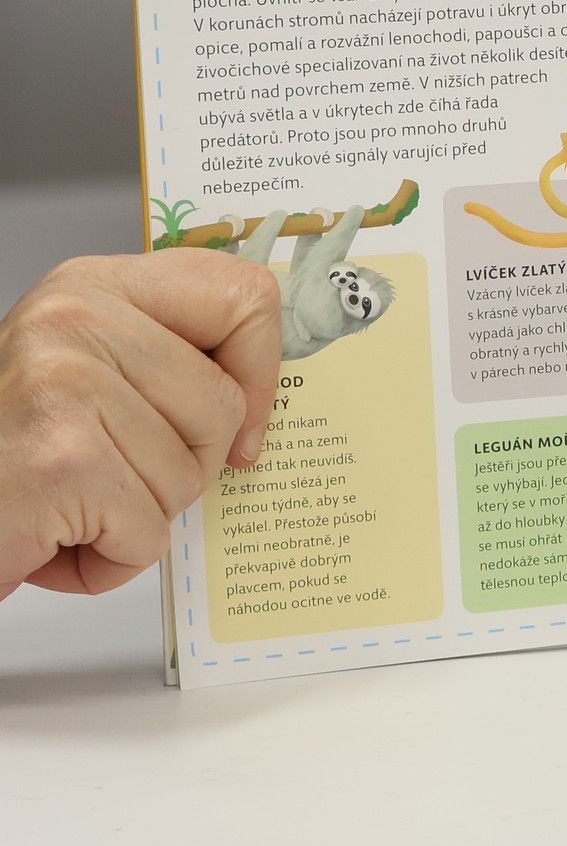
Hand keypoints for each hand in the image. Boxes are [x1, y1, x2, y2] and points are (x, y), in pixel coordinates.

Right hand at [0, 254, 280, 599]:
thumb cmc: (11, 456)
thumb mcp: (87, 374)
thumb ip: (168, 363)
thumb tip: (263, 397)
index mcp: (94, 286)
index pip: (243, 295)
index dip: (259, 371)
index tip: (240, 420)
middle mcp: (76, 319)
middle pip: (224, 404)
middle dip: (185, 465)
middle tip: (110, 474)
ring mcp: (66, 384)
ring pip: (192, 473)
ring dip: (141, 516)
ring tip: (74, 503)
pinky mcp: (61, 460)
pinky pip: (150, 531)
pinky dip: (111, 559)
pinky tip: (57, 538)